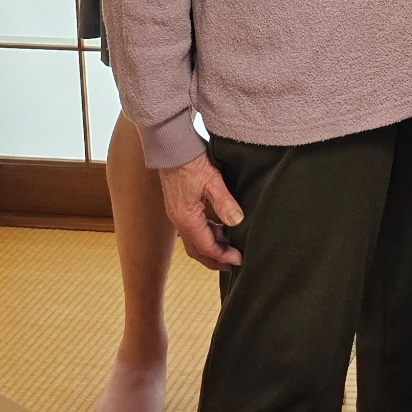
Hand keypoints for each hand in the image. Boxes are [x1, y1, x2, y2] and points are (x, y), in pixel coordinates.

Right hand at [157, 152, 242, 269]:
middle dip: (215, 259)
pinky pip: (192, 228)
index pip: (206, 247)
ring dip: (211, 246)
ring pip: (194, 240)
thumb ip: (225, 202)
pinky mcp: (179, 207)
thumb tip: (237, 222)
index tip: (239, 259)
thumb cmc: (191, 161)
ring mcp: (177, 214)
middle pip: (197, 250)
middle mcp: (179, 220)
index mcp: (186, 218)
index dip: (223, 256)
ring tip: (230, 246)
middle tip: (233, 264)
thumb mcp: (212, 180)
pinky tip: (220, 228)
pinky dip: (207, 233)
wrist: (171, 147)